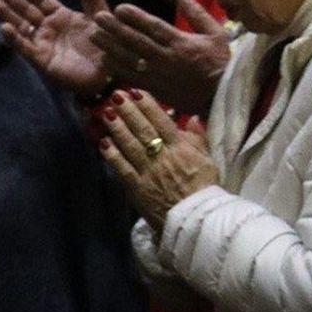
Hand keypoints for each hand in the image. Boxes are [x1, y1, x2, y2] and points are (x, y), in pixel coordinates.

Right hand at [0, 0, 110, 93]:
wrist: (110, 72)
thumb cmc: (106, 44)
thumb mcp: (100, 17)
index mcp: (62, 16)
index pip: (41, 0)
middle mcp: (49, 28)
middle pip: (26, 11)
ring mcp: (44, 43)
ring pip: (21, 27)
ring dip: (6, 15)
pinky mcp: (42, 59)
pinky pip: (25, 47)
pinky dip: (15, 38)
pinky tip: (4, 27)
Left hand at [91, 0, 228, 113]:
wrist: (221, 96)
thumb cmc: (219, 62)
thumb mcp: (216, 33)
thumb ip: (197, 13)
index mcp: (182, 43)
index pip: (155, 27)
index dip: (136, 17)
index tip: (119, 8)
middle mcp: (167, 57)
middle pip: (137, 41)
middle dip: (115, 29)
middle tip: (98, 18)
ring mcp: (159, 74)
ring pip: (130, 59)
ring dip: (110, 47)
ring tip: (94, 35)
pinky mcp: (154, 87)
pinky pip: (131, 77)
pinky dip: (117, 68)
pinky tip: (104, 59)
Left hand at [98, 90, 218, 230]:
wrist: (196, 219)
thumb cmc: (204, 187)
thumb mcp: (208, 159)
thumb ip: (198, 138)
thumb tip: (192, 117)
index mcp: (182, 148)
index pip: (162, 122)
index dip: (148, 106)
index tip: (136, 92)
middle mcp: (163, 157)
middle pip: (143, 130)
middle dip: (128, 112)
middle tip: (115, 96)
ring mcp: (148, 172)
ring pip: (130, 146)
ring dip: (117, 128)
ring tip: (105, 113)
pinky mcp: (137, 188)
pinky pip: (122, 168)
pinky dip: (112, 155)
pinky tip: (103, 142)